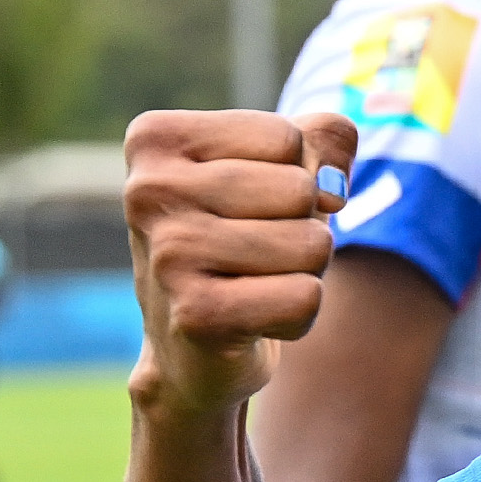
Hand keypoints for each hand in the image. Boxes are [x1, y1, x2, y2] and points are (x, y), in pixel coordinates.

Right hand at [123, 108, 358, 420]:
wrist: (193, 344)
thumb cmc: (243, 235)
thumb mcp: (284, 166)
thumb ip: (325, 138)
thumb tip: (332, 183)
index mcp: (156, 139)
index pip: (287, 138)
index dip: (296, 175)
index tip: (252, 203)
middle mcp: (148, 191)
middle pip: (302, 190)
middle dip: (304, 225)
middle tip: (258, 252)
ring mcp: (168, 253)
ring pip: (313, 244)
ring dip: (304, 270)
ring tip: (255, 282)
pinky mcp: (196, 314)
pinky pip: (306, 298)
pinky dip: (300, 314)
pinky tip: (255, 318)